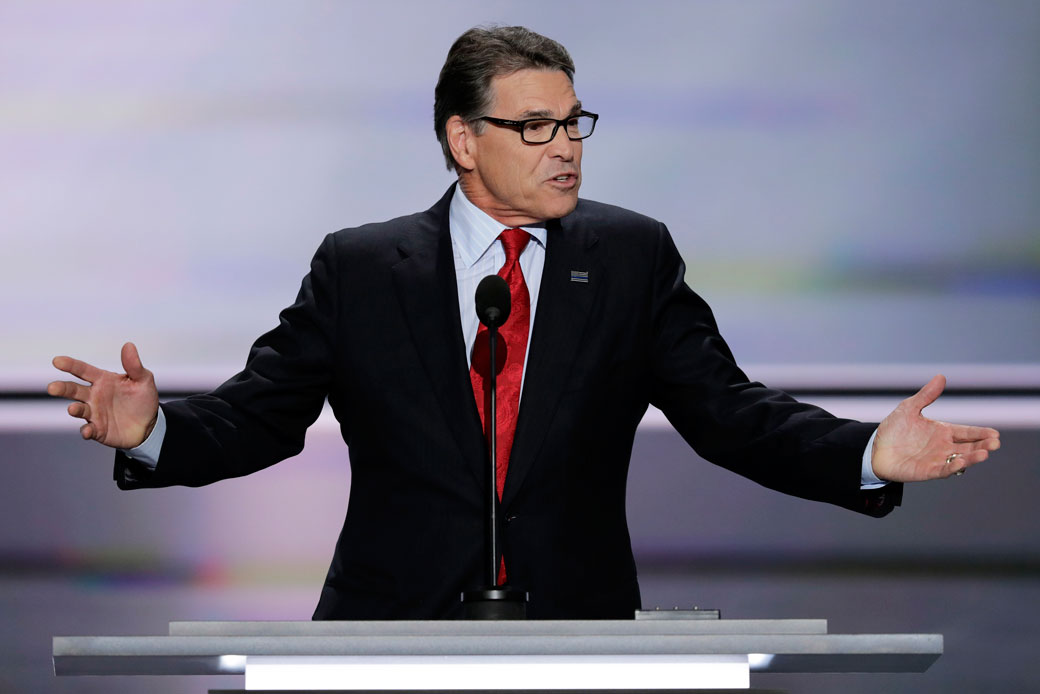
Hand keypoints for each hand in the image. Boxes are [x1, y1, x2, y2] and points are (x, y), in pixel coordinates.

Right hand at [47, 342, 159, 448]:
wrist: (149, 425)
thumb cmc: (143, 399)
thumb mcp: (143, 380)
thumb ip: (134, 366)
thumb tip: (128, 345)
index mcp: (103, 380)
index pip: (83, 370)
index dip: (70, 365)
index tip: (57, 361)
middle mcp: (94, 395)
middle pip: (73, 390)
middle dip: (62, 388)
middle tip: (52, 388)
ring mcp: (94, 413)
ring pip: (78, 410)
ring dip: (74, 409)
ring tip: (73, 409)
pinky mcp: (97, 430)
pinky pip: (88, 430)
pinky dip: (86, 431)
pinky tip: (88, 431)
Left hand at [871, 374, 999, 481]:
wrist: (874, 448)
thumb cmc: (894, 429)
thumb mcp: (909, 408)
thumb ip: (926, 395)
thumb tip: (941, 377)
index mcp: (943, 432)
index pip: (967, 432)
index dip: (981, 433)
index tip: (995, 433)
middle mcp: (943, 447)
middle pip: (969, 447)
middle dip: (983, 445)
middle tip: (995, 443)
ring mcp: (937, 460)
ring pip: (960, 459)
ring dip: (973, 457)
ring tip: (985, 453)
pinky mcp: (926, 471)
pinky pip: (943, 470)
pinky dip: (952, 467)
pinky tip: (961, 463)